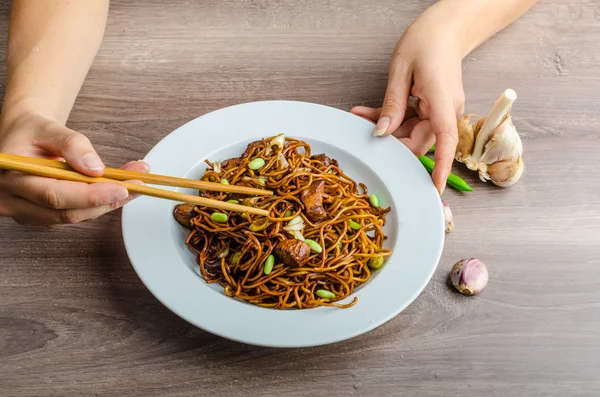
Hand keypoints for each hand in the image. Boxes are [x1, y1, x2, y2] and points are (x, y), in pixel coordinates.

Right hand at [0, 113, 148, 225]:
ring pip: (75, 216)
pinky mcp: (44, 217)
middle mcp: (13, 202)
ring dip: (109, 202)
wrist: (23, 139)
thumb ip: (71, 145)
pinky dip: (101, 202)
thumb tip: (96, 168)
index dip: (91, 195)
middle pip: (67, 212)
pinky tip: (120, 187)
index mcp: (10, 178)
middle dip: (107, 200)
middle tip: (138, 184)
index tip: (122, 188)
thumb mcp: (48, 128)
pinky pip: (77, 214)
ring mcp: (28, 213)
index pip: (54, 195)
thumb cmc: (32, 133)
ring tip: (136, 181)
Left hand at [351, 11, 464, 192]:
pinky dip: (391, 119)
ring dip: (386, 130)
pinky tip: (368, 113)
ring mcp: (441, 110)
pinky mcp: (434, 107)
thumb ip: (392, 104)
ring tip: (359, 117)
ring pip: (411, 133)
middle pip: (418, 141)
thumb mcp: (402, 71)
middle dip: (390, 143)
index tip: (434, 188)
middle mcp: (447, 111)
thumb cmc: (427, 41)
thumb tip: (382, 133)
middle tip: (362, 136)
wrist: (445, 28)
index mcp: (443, 102)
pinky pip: (411, 121)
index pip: (445, 140)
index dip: (442, 167)